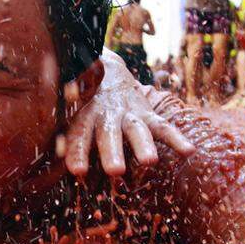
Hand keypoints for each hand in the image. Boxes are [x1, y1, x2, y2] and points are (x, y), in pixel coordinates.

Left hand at [62, 49, 194, 176]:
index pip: (79, 136)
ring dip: (143, 145)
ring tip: (150, 162)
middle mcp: (107, 115)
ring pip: (137, 130)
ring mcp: (129, 114)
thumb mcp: (70, 118)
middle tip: (115, 171)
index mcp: (83, 117)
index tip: (77, 171)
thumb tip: (55, 157)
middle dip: (112, 152)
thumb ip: (65, 138)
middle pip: (109, 134)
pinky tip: (189, 151)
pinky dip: (177, 138)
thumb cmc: (83, 106)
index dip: (78, 152)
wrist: (106, 72)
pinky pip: (164, 126)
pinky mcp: (147, 114)